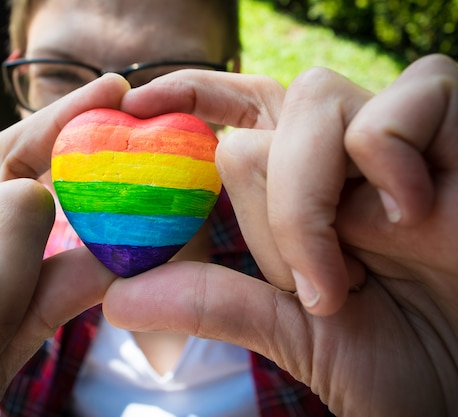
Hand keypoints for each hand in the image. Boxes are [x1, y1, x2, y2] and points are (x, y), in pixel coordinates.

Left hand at [103, 54, 457, 415]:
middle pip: (262, 123)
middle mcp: (342, 159)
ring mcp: (403, 142)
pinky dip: (390, 149)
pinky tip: (414, 212)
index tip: (136, 101)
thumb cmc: (403, 364)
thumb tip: (117, 300)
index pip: (237, 115)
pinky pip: (415, 93)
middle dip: (273, 213)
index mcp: (301, 192)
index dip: (188, 96)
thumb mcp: (295, 334)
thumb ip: (216, 304)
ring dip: (313, 190)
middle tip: (320, 290)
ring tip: (357, 273)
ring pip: (318, 97)